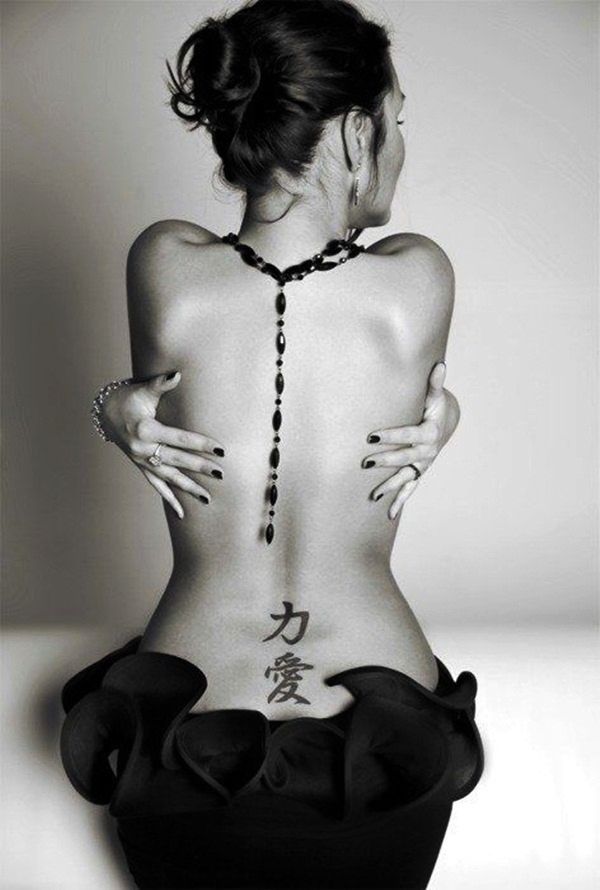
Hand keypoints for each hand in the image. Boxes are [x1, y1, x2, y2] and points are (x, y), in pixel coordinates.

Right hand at [100, 371, 225, 518]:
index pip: (181, 439)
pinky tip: (182, 513)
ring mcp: (141, 460)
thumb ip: (161, 383)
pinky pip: (156, 485)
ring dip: (188, 488)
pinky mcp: (140, 466)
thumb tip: (177, 374)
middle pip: (178, 460)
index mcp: (146, 430)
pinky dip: (169, 499)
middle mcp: (143, 449)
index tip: (221, 451)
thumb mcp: (143, 390)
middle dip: (200, 468)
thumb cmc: (127, 398)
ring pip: (169, 478)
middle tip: (222, 474)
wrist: (103, 412)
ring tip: (208, 498)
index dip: (202, 444)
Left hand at [363, 362, 457, 520]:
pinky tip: (389, 514)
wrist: (447, 420)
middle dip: (385, 460)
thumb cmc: (436, 405)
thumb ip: (434, 383)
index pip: (408, 434)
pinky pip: (410, 488)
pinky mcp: (419, 471)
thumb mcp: (435, 395)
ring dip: (389, 486)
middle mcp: (428, 451)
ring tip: (373, 496)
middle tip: (365, 463)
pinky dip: (400, 501)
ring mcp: (423, 464)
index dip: (391, 435)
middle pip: (404, 457)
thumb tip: (439, 365)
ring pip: (405, 477)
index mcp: (430, 432)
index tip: (372, 435)